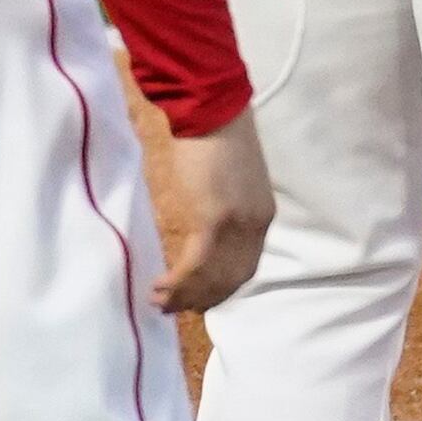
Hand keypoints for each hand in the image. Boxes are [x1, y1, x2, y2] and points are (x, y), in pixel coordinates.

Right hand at [146, 104, 273, 315]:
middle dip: (201, 299)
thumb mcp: (231, 182)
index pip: (246, 267)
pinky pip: (196, 264)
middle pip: (231, 279)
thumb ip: (226, 208)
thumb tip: (205, 228)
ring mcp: (237, 225)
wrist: (211, 111)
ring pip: (212, 276)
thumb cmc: (216, 137)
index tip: (199, 299)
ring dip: (184, 295)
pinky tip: (159, 286)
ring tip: (159, 302)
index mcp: (262, 216)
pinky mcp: (214, 220)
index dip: (221, 289)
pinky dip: (178, 281)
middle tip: (174, 309)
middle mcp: (255, 226)